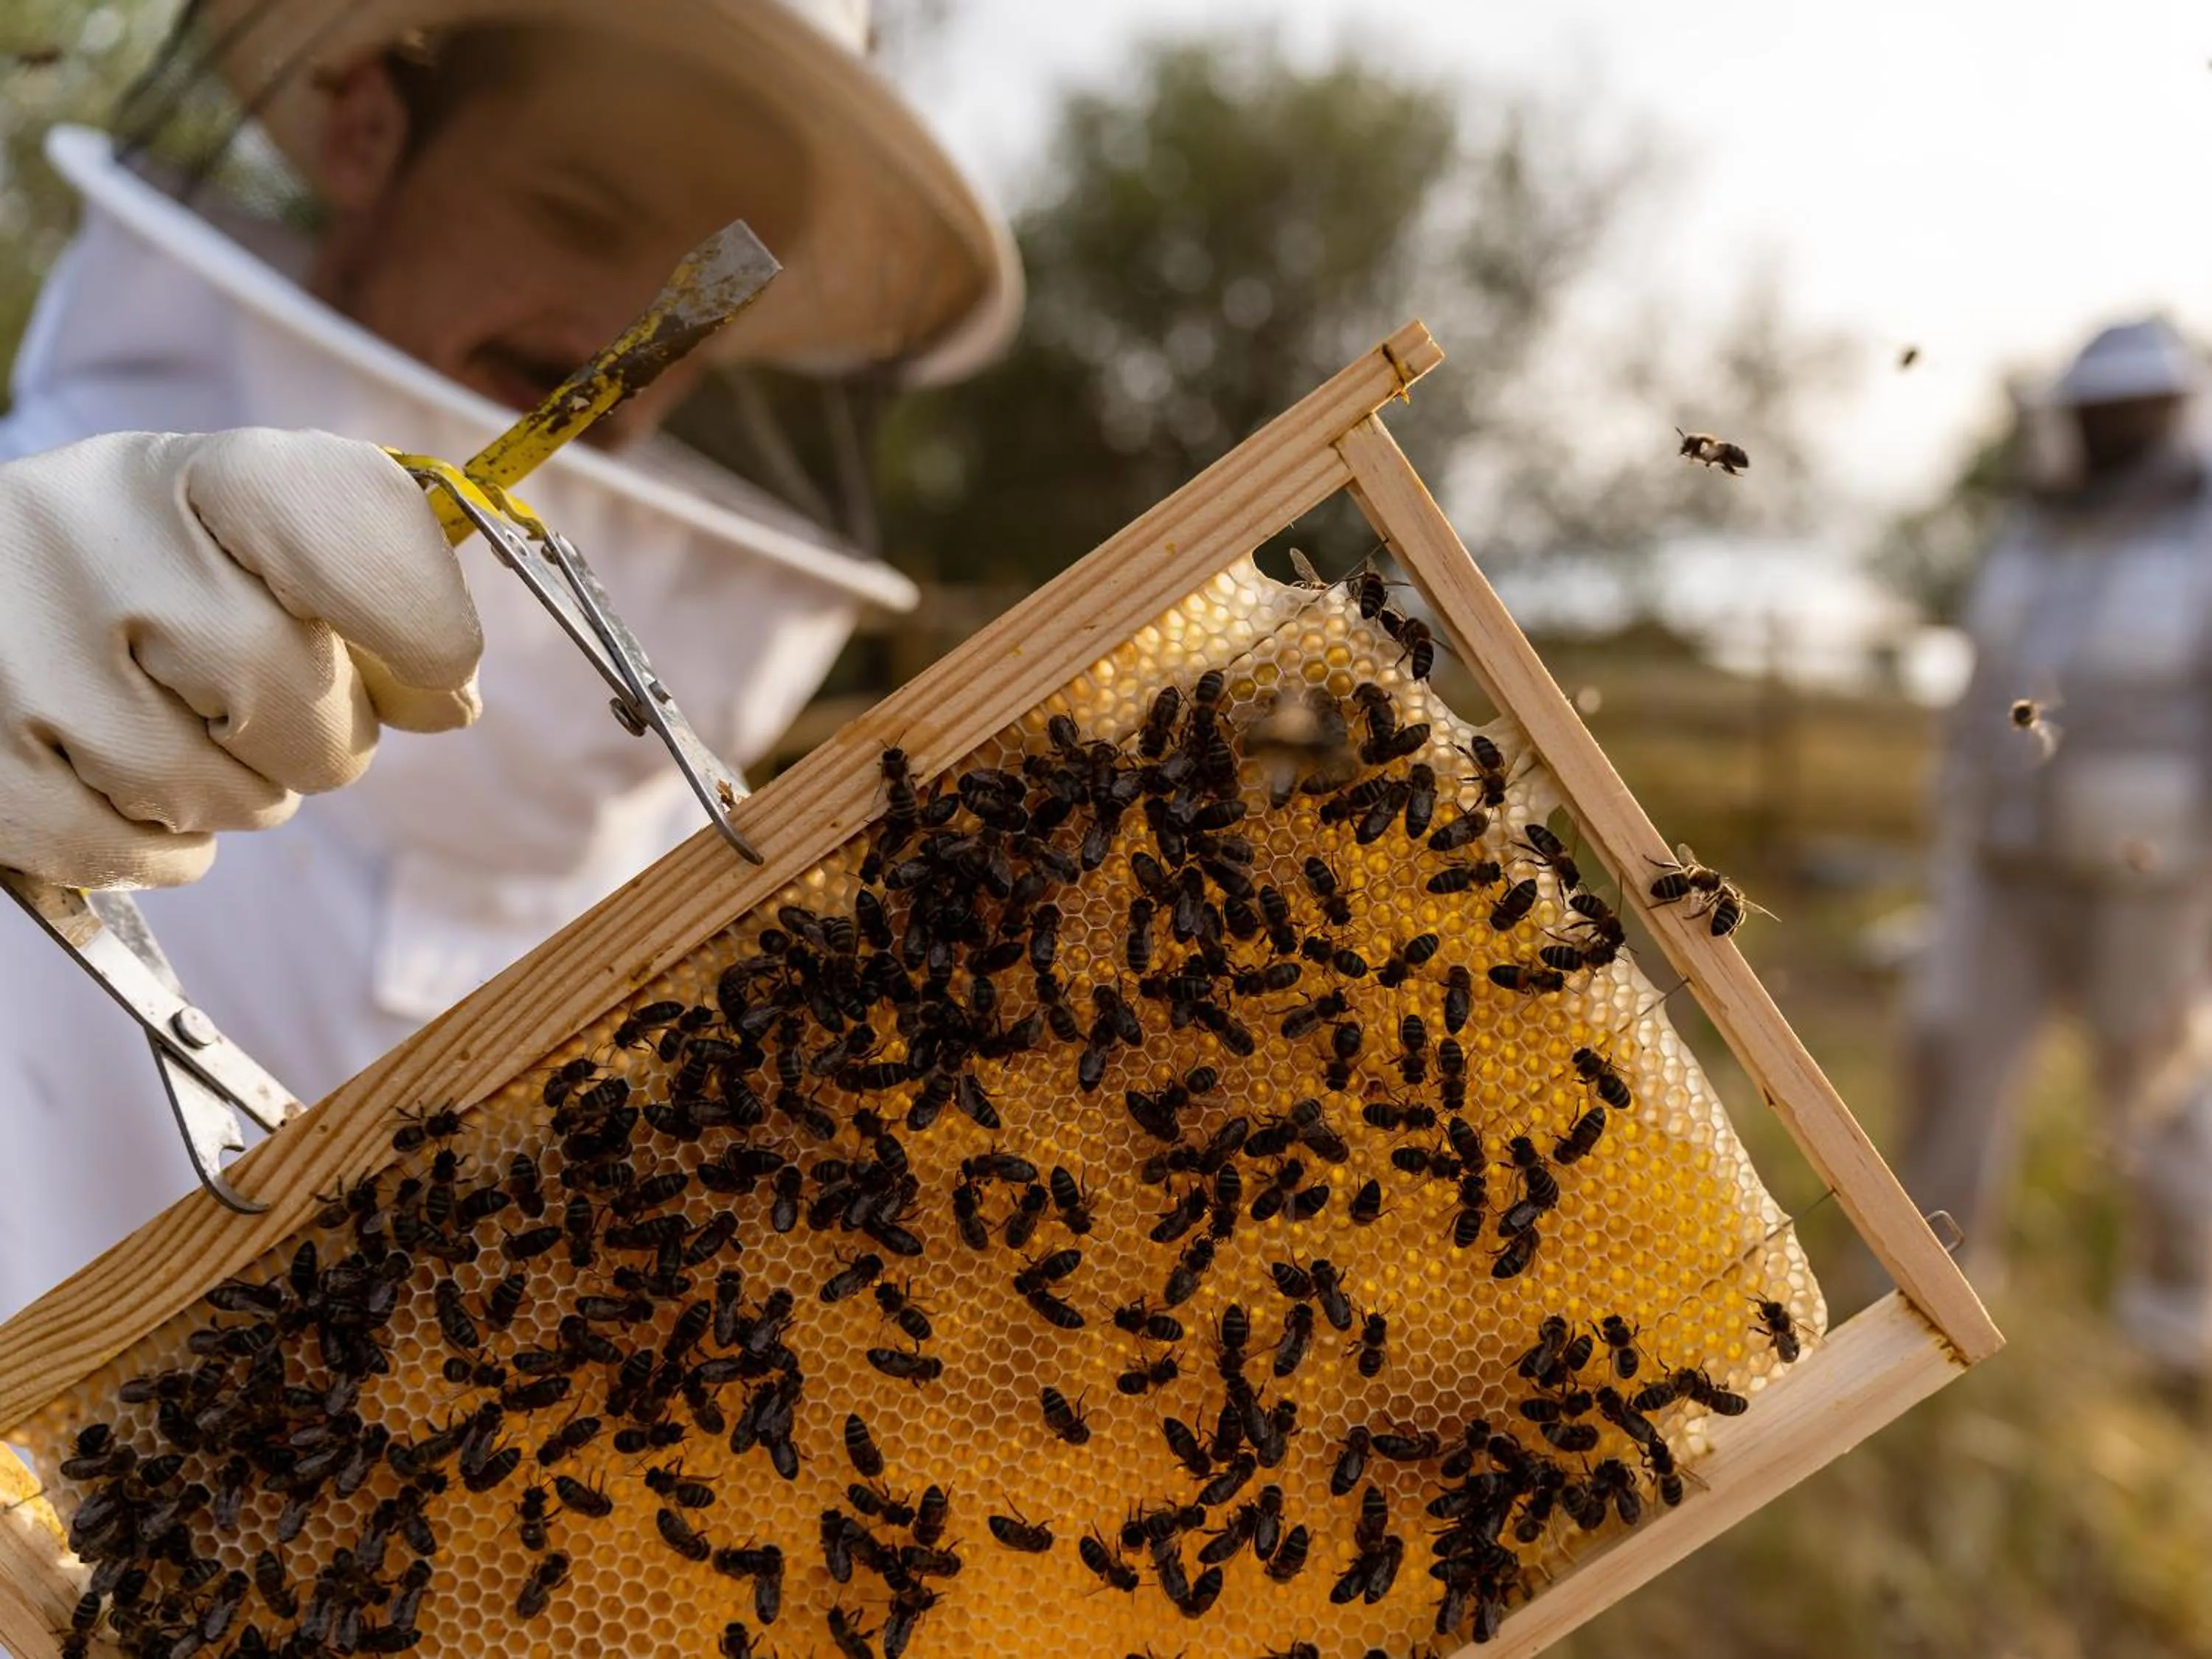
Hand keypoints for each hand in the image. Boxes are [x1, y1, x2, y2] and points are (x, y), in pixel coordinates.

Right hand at [0, 428, 483, 886]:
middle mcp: (92, 537)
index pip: (342, 519)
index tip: (439, 666)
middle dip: (326, 739)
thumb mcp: (263, 541)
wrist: (2, 593)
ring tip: (203, 746)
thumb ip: (374, 598)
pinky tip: (144, 797)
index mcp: (194, 472)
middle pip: (286, 687)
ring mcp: (18, 646)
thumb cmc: (164, 572)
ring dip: (243, 797)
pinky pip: (125, 850)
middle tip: (293, 727)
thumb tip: (448, 701)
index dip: (419, 616)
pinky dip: (163, 850)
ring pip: (211, 789)